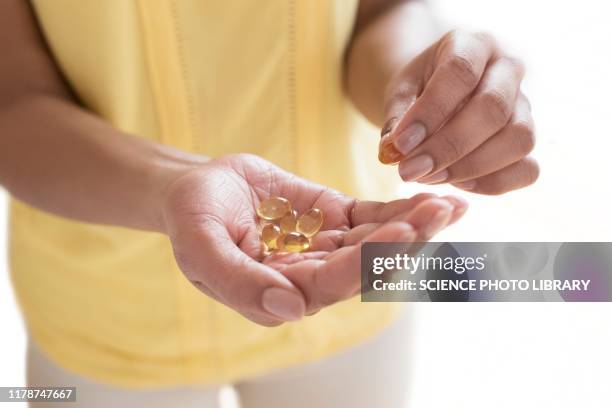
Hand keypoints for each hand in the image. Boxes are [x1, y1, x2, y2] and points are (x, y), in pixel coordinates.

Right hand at [162, 154, 466, 325]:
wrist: (199, 186)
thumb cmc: (192, 219)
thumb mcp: (200, 249)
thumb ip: (237, 283)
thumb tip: (289, 310)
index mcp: (281, 292)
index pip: (332, 284)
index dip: (367, 262)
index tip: (400, 235)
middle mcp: (312, 275)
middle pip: (367, 266)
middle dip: (406, 242)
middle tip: (440, 214)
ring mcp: (328, 246)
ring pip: (378, 241)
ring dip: (414, 225)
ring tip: (449, 205)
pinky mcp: (337, 218)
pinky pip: (374, 217)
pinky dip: (402, 209)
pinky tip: (434, 199)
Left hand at [379, 29, 538, 194]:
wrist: (437, 95)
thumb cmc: (418, 90)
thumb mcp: (400, 93)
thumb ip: (395, 120)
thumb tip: (393, 153)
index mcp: (474, 44)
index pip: (460, 71)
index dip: (431, 111)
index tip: (401, 144)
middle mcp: (508, 69)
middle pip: (493, 108)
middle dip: (448, 147)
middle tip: (411, 171)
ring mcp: (525, 105)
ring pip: (518, 139)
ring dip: (471, 167)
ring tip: (431, 177)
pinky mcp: (527, 139)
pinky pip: (527, 169)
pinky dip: (494, 183)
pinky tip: (458, 184)